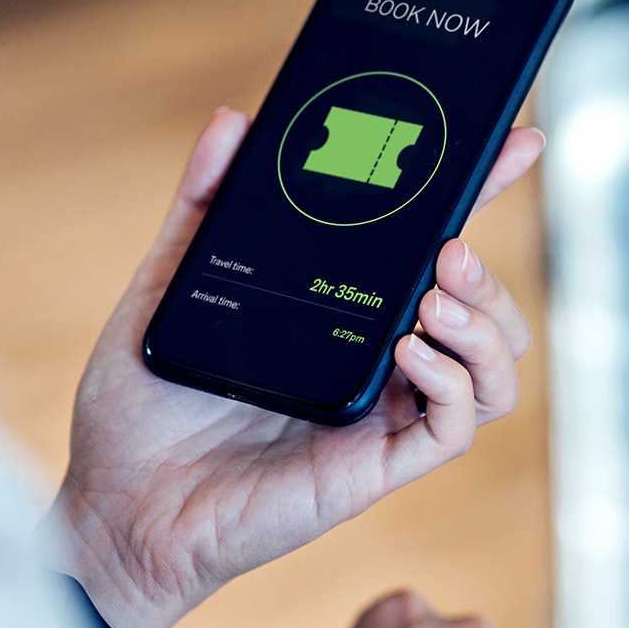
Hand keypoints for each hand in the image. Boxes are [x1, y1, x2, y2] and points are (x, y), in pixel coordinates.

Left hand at [46, 109, 542, 627]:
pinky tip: (407, 349)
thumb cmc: (141, 408)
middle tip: (448, 250)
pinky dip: (451, 383)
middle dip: (490, 275)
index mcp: (341, 317)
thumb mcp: (167, 286)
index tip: (515, 142)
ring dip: (486, 327)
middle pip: (485, 316)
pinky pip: (451, 430)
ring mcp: (379, 418)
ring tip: (434, 298)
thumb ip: (202, 206)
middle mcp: (374, 365)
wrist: (113, 506)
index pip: (429, 253)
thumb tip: (232, 121)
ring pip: (492, 374)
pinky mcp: (372, 470)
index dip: (481, 196)